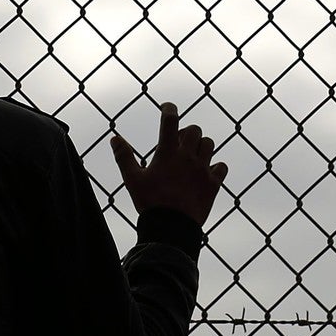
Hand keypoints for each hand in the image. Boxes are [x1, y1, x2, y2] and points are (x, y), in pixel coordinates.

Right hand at [110, 102, 226, 227]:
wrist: (171, 228)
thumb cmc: (150, 203)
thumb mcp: (132, 180)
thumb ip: (124, 157)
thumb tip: (114, 138)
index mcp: (167, 153)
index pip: (170, 120)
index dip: (169, 109)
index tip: (167, 107)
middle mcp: (187, 157)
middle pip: (194, 129)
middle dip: (186, 132)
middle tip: (178, 144)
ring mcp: (202, 169)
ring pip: (209, 144)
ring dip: (201, 146)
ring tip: (191, 157)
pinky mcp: (213, 183)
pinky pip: (221, 166)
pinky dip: (215, 167)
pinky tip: (206, 173)